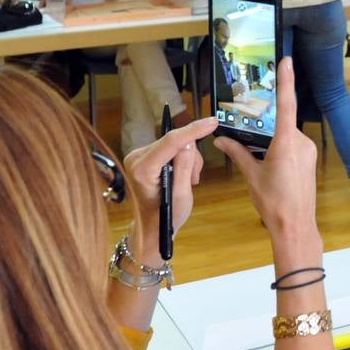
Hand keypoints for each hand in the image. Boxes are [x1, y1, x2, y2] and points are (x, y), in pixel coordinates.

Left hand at [122, 116, 218, 259]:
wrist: (150, 227)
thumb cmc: (166, 216)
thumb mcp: (182, 196)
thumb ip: (185, 167)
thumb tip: (189, 142)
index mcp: (143, 170)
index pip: (171, 141)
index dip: (193, 130)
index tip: (213, 122)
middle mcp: (136, 158)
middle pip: (174, 142)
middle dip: (191, 156)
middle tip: (195, 178)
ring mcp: (138, 156)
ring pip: (174, 144)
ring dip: (187, 159)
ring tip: (188, 181)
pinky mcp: (143, 156)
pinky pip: (170, 148)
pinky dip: (180, 159)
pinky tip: (181, 175)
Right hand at [215, 58, 319, 243]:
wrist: (295, 225)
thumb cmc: (273, 202)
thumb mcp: (251, 176)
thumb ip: (238, 153)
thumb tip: (222, 139)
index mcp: (286, 143)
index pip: (286, 104)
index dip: (286, 81)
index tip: (287, 61)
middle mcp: (301, 142)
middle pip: (281, 125)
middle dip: (265, 132)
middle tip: (254, 148)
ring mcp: (309, 151)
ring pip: (287, 137)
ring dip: (273, 145)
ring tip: (264, 168)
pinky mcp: (310, 159)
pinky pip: (294, 146)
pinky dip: (281, 151)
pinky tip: (273, 169)